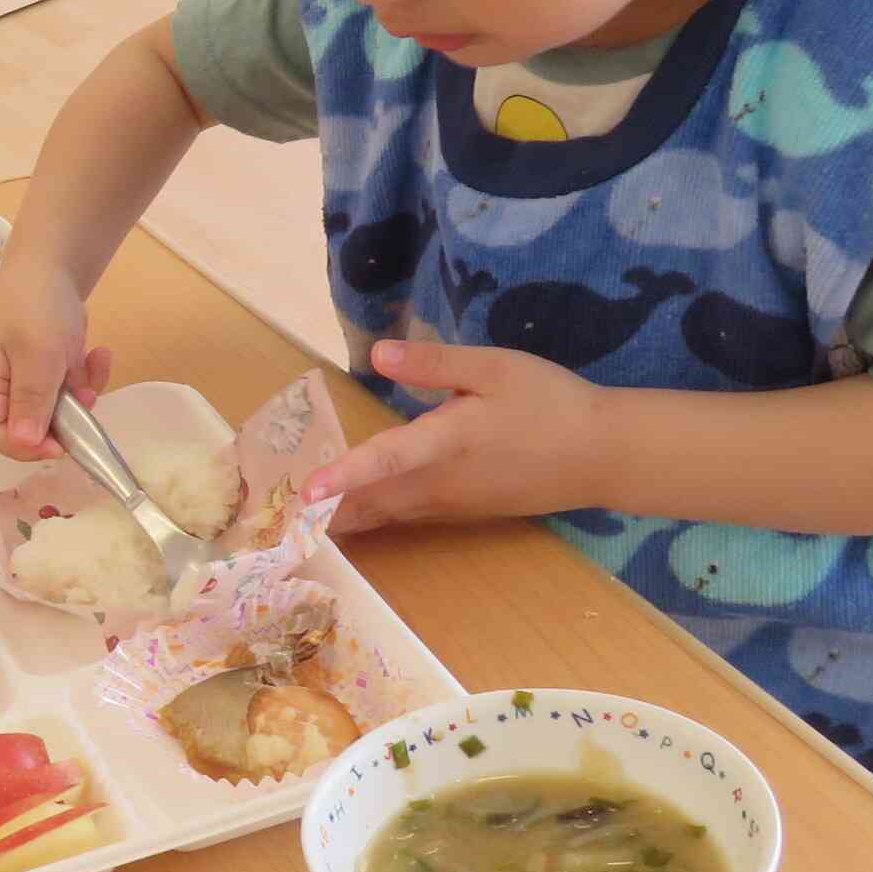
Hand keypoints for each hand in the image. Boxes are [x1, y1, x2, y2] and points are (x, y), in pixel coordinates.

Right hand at [0, 253, 111, 458]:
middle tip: (88, 397)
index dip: (29, 447)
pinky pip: (61, 392)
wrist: (52, 260)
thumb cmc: (36, 304)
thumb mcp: (38, 355)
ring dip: (79, 395)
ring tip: (95, 364)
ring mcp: (14, 378)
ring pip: (49, 411)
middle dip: (61, 416)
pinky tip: (97, 353)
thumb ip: (31, 402)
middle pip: (23, 426)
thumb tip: (24, 445)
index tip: (65, 444)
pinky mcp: (37, 371)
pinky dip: (83, 378)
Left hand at [305, 340, 609, 533]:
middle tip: (270, 514)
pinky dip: (370, 517)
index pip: (387, 460)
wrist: (602, 456)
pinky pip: (403, 518)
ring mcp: (450, 505)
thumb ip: (434, 364)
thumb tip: (379, 353)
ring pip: (384, 515)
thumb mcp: (495, 368)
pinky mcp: (460, 513)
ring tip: (292, 517)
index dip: (346, 476)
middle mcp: (440, 483)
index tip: (308, 492)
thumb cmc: (550, 403)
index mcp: (447, 442)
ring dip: (341, 517)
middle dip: (320, 510)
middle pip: (370, 502)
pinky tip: (346, 513)